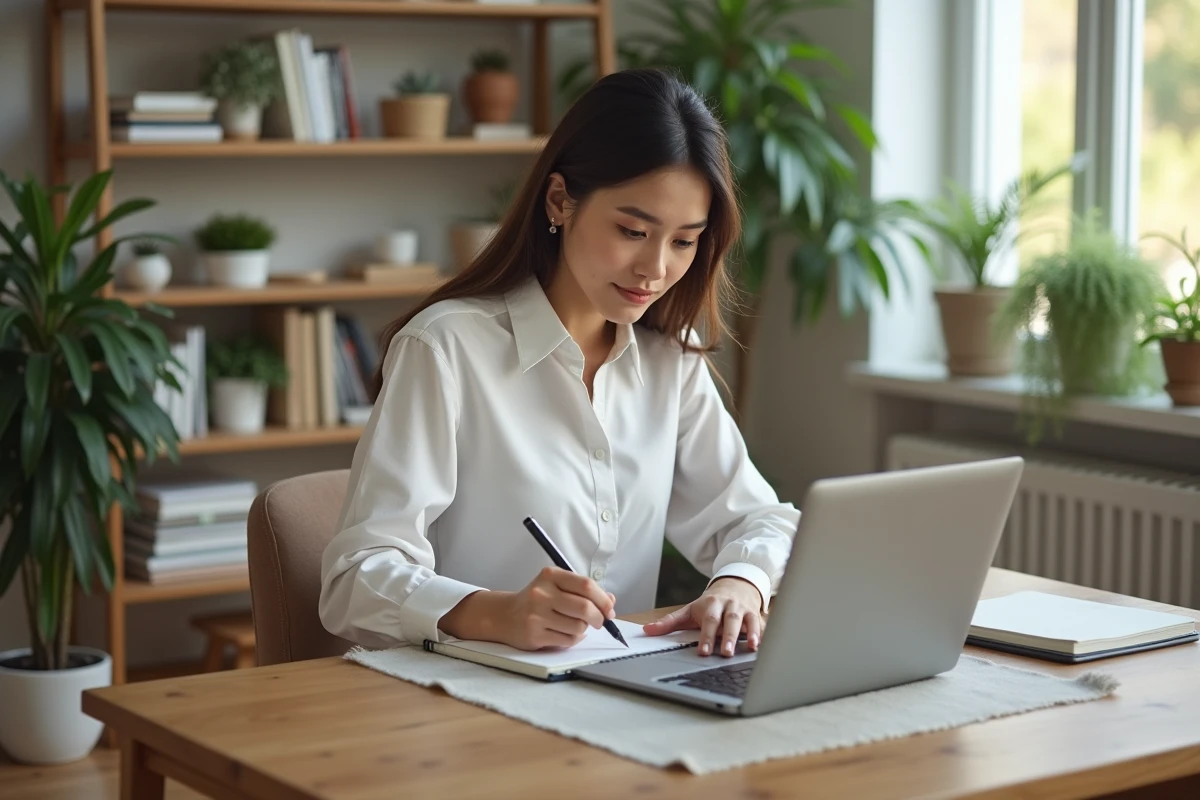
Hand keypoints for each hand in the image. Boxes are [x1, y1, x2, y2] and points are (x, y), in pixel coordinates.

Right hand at [440, 567, 615, 650]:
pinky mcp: (534, 634)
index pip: (586, 585)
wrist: (504, 616)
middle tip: (599, 621)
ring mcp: (537, 614)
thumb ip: (583, 591)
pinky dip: (572, 639)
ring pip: (578, 627)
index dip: (603, 599)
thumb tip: (611, 601)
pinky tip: (564, 633)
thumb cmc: (537, 600)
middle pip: (585, 607)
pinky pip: (567, 640)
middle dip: (598, 618)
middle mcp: (542, 593)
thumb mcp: (557, 587)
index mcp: (550, 575)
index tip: (609, 609)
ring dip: (583, 630)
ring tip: (575, 626)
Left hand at [642, 577, 763, 656]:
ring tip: (748, 648)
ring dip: (746, 634)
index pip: (708, 620)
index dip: (706, 636)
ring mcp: (741, 609)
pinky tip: (759, 645)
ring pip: (744, 620)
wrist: (735, 585)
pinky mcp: (754, 614)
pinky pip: (758, 623)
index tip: (703, 652)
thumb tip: (646, 630)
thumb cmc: (709, 603)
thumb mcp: (689, 610)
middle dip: (726, 636)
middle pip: (727, 620)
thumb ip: (669, 622)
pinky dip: (759, 633)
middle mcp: (726, 605)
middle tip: (725, 653)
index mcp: (709, 605)